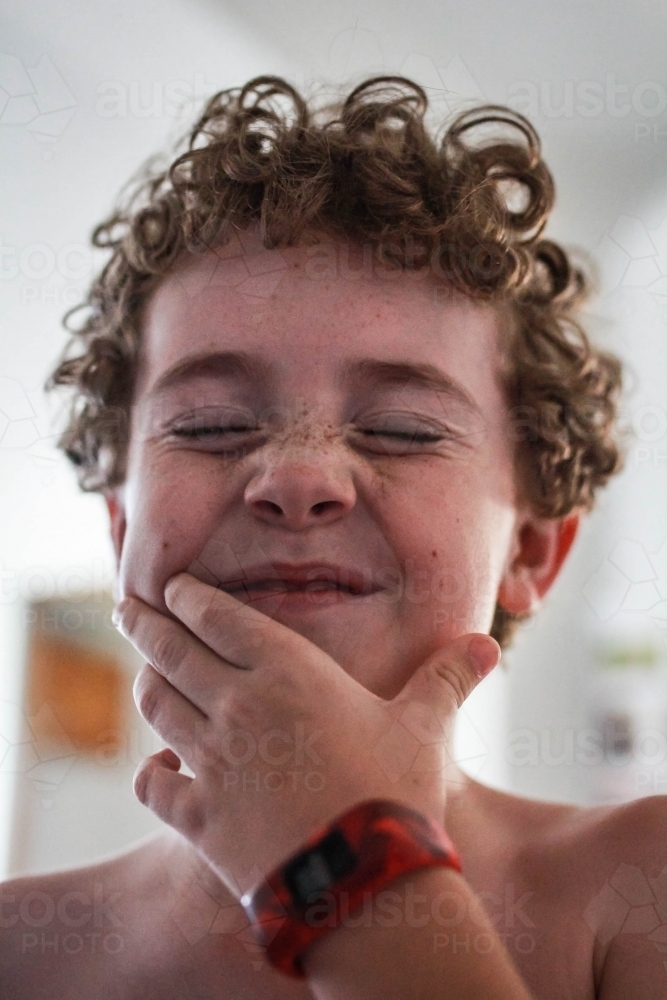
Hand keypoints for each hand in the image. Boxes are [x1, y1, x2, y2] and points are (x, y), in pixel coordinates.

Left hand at [113, 572, 498, 898]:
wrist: (363, 881)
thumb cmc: (397, 793)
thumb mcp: (425, 727)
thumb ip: (447, 679)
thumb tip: (487, 645)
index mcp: (286, 671)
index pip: (217, 617)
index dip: (188, 596)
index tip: (173, 585)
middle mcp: (237, 706)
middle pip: (170, 650)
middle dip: (145, 623)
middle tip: (127, 607)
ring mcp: (212, 761)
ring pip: (157, 707)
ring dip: (145, 684)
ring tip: (143, 672)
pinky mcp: (199, 816)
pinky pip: (155, 784)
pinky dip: (149, 771)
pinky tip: (154, 766)